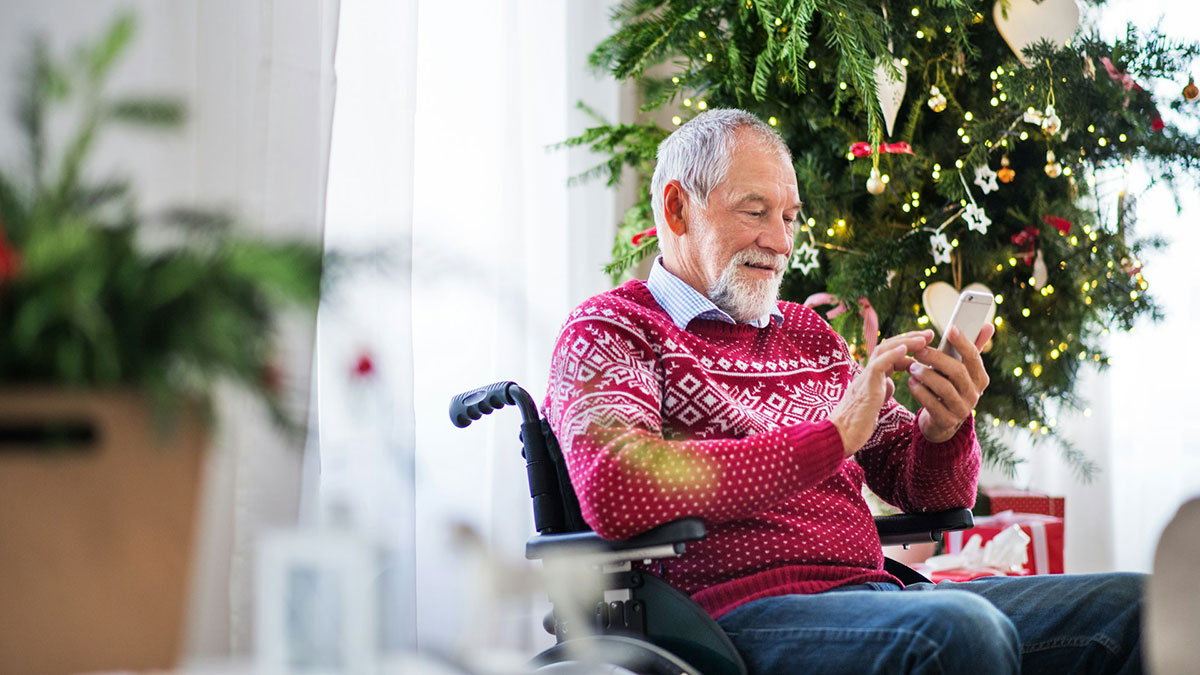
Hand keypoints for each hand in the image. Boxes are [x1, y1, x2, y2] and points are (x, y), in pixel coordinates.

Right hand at [830, 330, 932, 456]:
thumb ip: (882, 390)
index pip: (889, 355)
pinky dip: (892, 355)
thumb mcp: (874, 403)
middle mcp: (866, 373)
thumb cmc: (855, 424)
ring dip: (904, 342)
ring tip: (922, 338)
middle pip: (887, 347)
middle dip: (909, 338)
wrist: (839, 437)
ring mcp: (865, 379)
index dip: (907, 348)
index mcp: (870, 377)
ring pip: (883, 351)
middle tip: (928, 334)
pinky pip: (878, 366)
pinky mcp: (865, 388)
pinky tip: (905, 349)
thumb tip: (890, 384)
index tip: (925, 345)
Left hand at [908, 324, 994, 442]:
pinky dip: (920, 392)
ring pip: (944, 388)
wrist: (943, 421)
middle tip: (919, 351)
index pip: (974, 357)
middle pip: (958, 372)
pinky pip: (932, 405)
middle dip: (937, 359)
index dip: (963, 342)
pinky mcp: (947, 421)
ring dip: (926, 375)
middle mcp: (974, 394)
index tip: (950, 328)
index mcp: (980, 378)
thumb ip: (972, 348)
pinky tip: (911, 383)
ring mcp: (962, 409)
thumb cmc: (950, 386)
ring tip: (912, 367)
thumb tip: (988, 325)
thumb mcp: (961, 369)